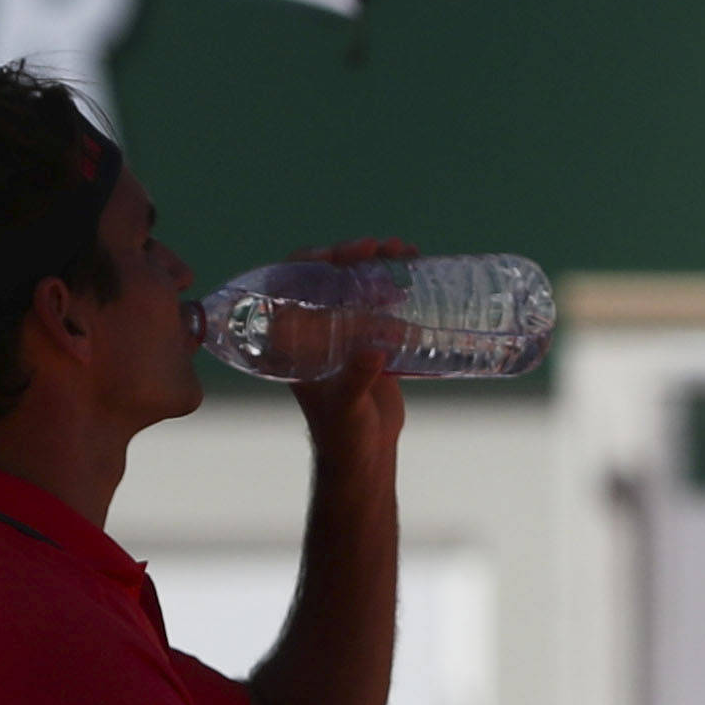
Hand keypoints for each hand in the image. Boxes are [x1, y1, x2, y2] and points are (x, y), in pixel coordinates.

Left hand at [290, 233, 413, 468]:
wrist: (365, 457)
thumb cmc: (343, 436)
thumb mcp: (347, 407)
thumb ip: (356, 380)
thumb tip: (373, 350)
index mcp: (294, 342)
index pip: (290, 286)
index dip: (310, 262)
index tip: (338, 253)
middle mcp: (314, 331)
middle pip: (326, 277)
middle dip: (352, 255)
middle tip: (381, 246)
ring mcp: (342, 333)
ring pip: (354, 285)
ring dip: (377, 264)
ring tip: (406, 252)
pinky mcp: (368, 340)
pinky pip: (378, 303)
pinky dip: (394, 285)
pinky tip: (414, 274)